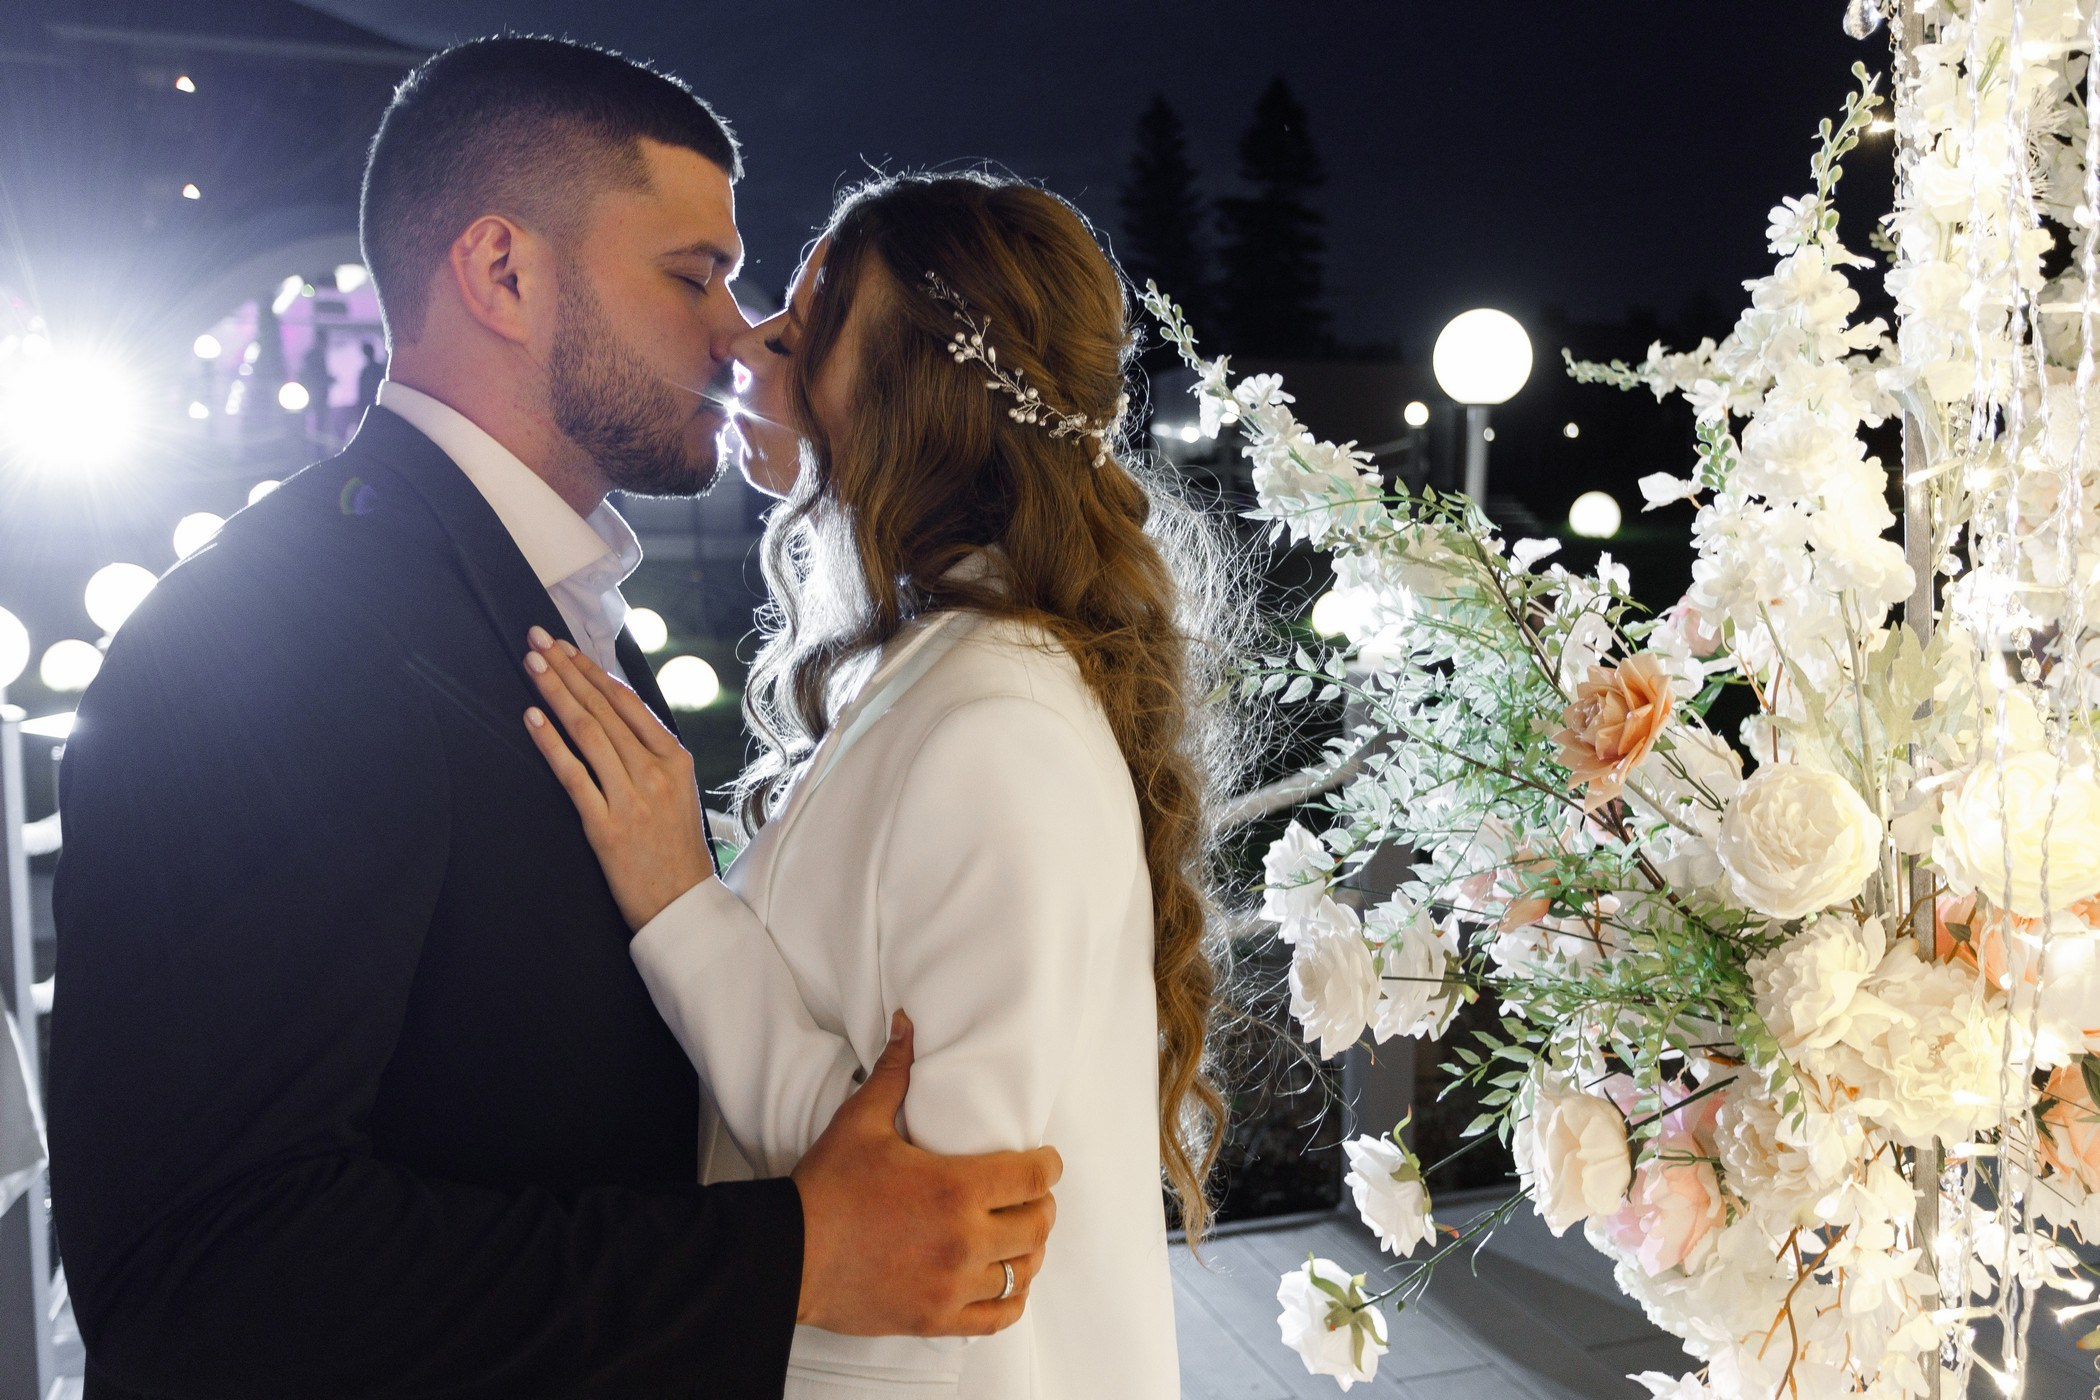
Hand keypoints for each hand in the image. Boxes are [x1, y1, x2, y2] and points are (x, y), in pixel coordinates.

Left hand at [521, 628, 712, 929]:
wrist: (680, 904)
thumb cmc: (675, 848)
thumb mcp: (678, 790)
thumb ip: (651, 753)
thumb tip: (614, 713)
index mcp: (675, 758)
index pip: (628, 702)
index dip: (593, 671)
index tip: (567, 648)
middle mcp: (655, 772)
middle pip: (603, 710)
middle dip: (567, 671)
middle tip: (539, 641)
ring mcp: (631, 798)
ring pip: (588, 733)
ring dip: (556, 694)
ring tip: (532, 666)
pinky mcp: (606, 825)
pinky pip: (573, 775)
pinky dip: (551, 743)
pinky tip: (532, 718)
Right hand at [794, 1012, 1061, 1336]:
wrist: (786, 1256)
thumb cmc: (825, 1189)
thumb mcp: (860, 1121)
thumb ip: (894, 1072)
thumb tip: (907, 1024)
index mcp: (955, 1188)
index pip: (1034, 1177)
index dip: (1049, 1165)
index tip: (1047, 1160)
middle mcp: (964, 1240)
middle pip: (1038, 1226)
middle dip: (1043, 1206)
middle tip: (1033, 1196)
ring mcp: (952, 1285)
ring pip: (1023, 1272)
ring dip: (1028, 1251)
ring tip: (1018, 1236)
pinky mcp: (936, 1318)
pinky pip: (999, 1317)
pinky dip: (1011, 1299)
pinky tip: (1005, 1282)